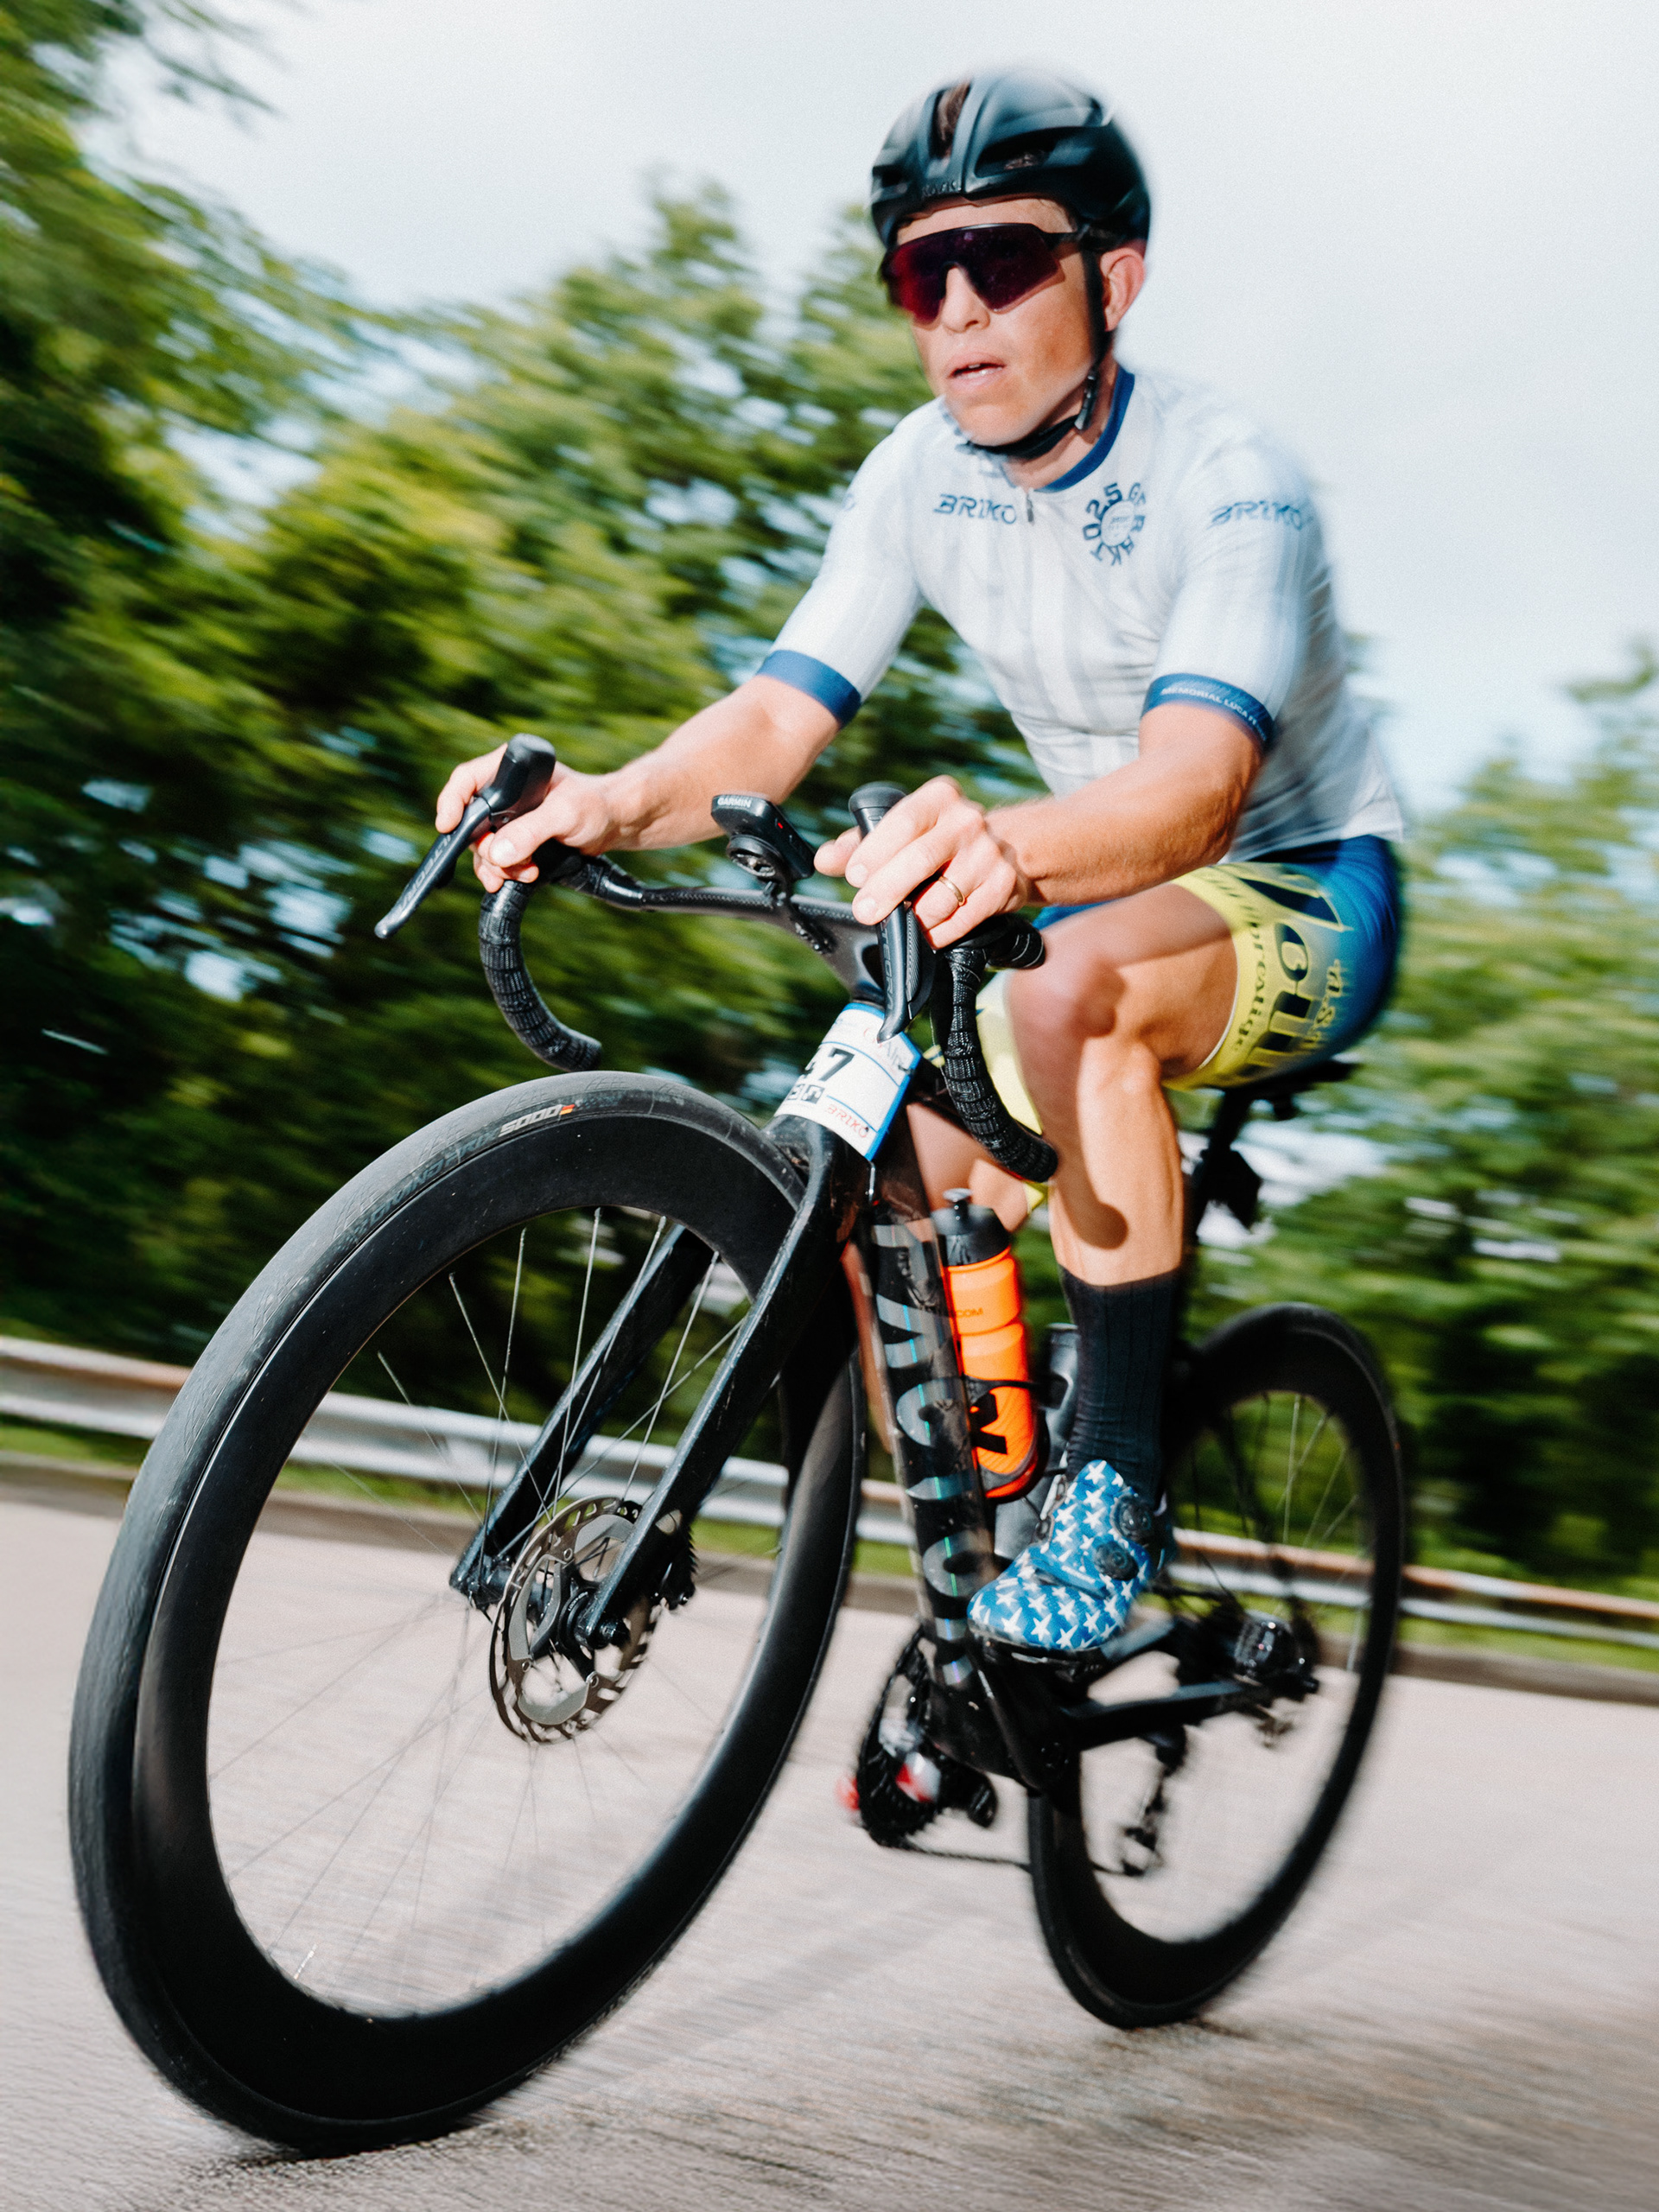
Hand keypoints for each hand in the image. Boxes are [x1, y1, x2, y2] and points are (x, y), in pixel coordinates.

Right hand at [435, 743, 626, 893]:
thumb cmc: (594, 805)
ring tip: (526, 872)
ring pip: (482, 845)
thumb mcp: (564, 815)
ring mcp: (507, 818)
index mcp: (509, 770)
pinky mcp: (516, 840)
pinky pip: (496, 859)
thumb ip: (531, 831)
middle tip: (504, 864)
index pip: (466, 780)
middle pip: (470, 821)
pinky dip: (503, 872)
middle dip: (484, 848)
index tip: (447, 826)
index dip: (451, 802)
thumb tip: (497, 853)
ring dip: (497, 865)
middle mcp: (503, 792)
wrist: (614, 824)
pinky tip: (520, 878)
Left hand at [814, 775, 1033, 946]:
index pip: (903, 821)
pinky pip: (964, 917)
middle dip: (887, 889)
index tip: (854, 876)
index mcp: (940, 797)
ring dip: (915, 917)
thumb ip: (858, 843)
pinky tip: (927, 933)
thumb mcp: (900, 829)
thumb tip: (823, 860)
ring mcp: (990, 853)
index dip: (875, 851)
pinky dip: (940, 931)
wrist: (1006, 847)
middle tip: (864, 911)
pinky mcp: (1004, 885)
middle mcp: (968, 820)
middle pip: (921, 859)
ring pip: (943, 896)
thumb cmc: (936, 838)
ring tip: (900, 922)